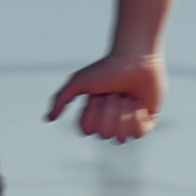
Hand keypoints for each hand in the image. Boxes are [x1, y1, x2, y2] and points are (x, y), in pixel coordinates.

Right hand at [46, 54, 165, 142]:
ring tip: (127, 97)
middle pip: (104, 135)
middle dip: (109, 112)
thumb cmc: (106, 68)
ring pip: (121, 138)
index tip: (98, 95)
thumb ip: (61, 99)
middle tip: (116, 93)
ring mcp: (129, 122)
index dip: (92, 114)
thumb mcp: (78, 82)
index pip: (88, 130)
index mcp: (94, 114)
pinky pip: (139, 134)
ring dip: (123, 114)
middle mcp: (110, 120)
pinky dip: (137, 117)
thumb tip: (47, 119)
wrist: (137, 58)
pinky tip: (139, 103)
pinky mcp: (148, 121)